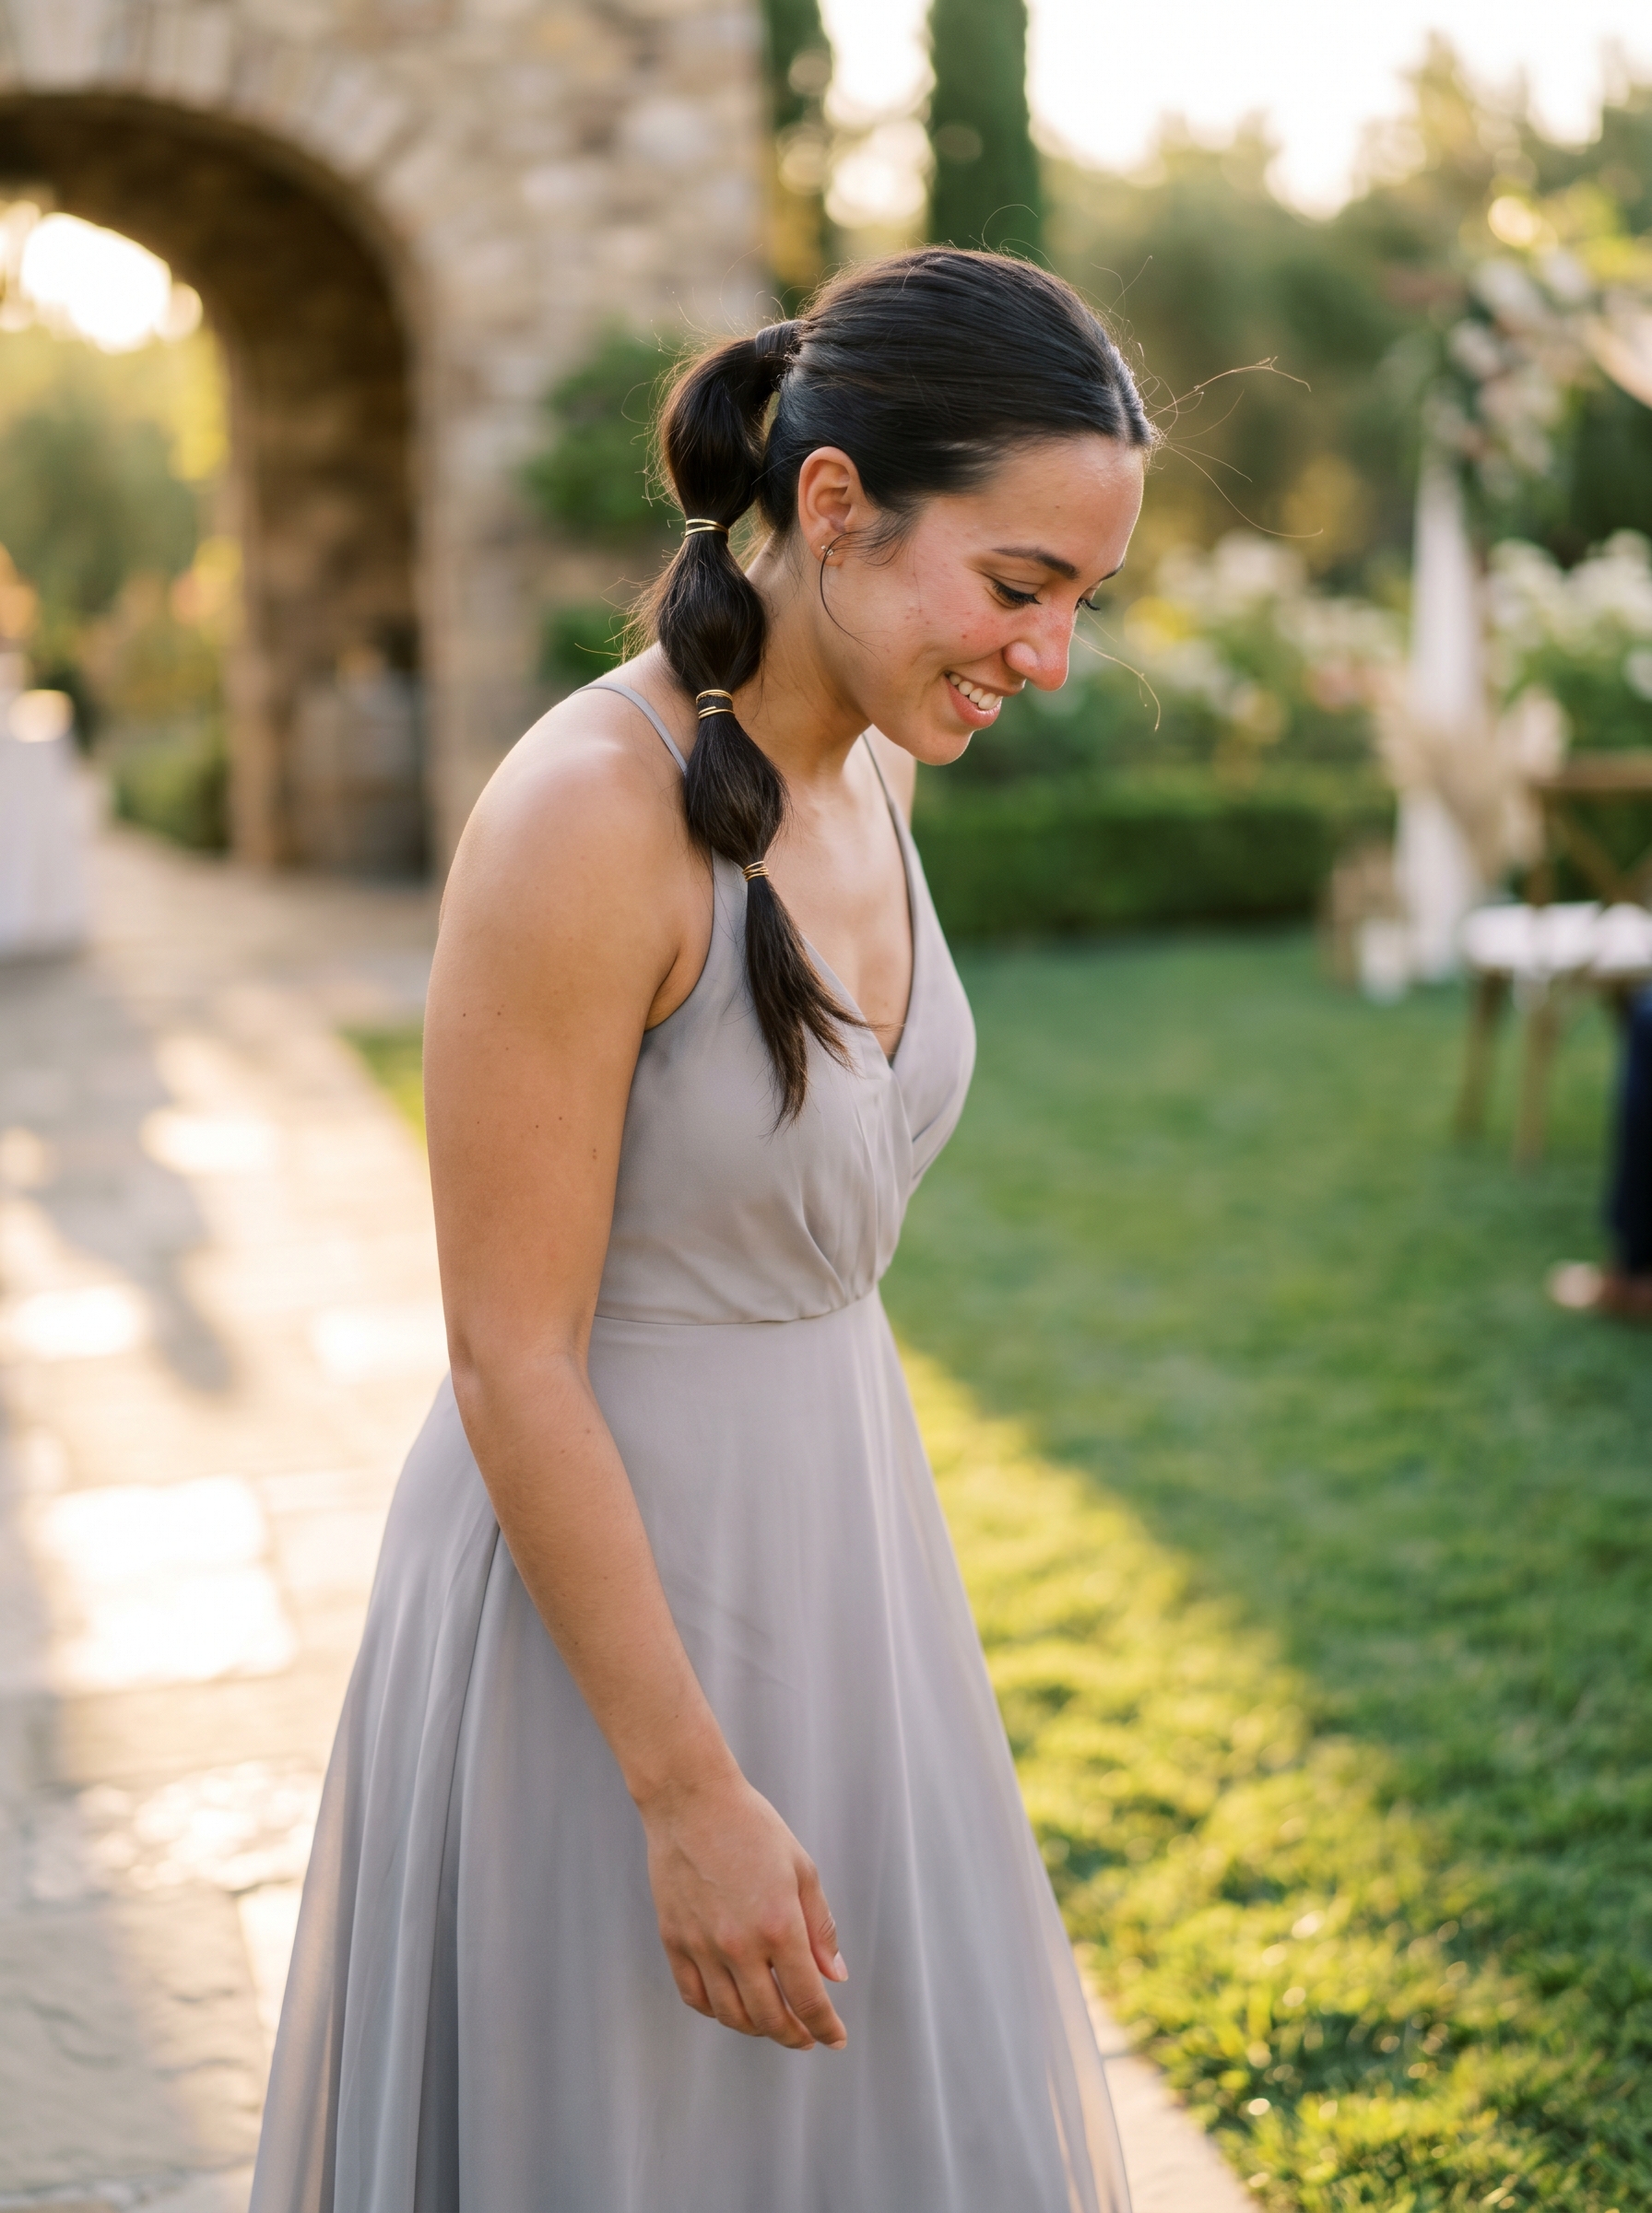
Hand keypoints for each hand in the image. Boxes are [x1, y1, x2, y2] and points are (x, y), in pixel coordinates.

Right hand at [639, 1768, 848, 2050]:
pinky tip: (732, 2004)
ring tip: (773, 2022)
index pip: (808, 1998)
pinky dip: (717, 2011)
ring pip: (731, 2015)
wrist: (691, 1801)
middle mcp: (739, 1945)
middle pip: (770, 2017)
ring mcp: (702, 1946)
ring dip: (757, 2028)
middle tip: (806, 2035)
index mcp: (779, 1925)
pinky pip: (695, 1996)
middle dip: (794, 2035)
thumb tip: (836, 1976)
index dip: (825, 2026)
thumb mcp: (801, 1869)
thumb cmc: (752, 1827)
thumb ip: (821, 1927)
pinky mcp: (674, 1941)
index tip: (835, 2038)